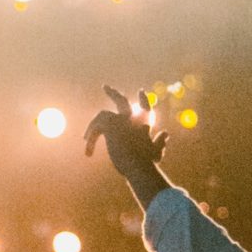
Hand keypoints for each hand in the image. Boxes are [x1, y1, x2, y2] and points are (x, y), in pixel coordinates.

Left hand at [83, 87, 168, 204]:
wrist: (139, 165)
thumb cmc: (148, 162)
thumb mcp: (155, 152)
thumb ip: (160, 142)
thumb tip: (166, 133)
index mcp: (145, 123)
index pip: (145, 107)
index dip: (143, 100)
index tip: (141, 91)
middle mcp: (133, 117)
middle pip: (121, 101)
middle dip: (113, 93)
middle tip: (105, 86)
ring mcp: (122, 118)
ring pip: (102, 116)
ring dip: (93, 126)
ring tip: (85, 138)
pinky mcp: (110, 123)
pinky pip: (95, 128)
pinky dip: (91, 140)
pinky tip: (88, 153)